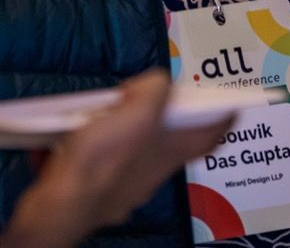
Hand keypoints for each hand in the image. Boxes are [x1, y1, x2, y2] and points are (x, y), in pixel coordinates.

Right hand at [0, 72, 231, 247]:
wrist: (60, 205)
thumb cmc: (101, 160)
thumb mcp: (134, 112)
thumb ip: (153, 91)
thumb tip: (157, 84)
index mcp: (171, 151)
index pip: (212, 135)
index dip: (223, 116)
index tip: (229, 101)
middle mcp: (155, 170)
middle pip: (172, 140)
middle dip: (163, 116)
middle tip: (149, 96)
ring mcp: (127, 183)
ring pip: (135, 149)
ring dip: (122, 128)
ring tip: (102, 110)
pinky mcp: (100, 189)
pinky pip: (102, 161)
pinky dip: (91, 145)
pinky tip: (73, 135)